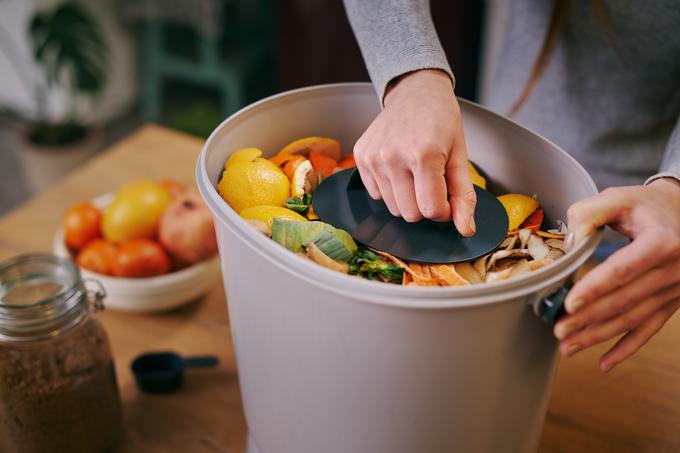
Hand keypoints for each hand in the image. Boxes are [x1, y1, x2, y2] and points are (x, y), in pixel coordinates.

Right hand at [353, 69, 476, 235]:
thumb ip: (464, 196)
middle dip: (425, 206)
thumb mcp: (460, 156)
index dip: (444, 210)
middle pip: (410, 214)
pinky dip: (390, 188)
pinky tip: (398, 167)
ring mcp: (373, 158)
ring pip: (393, 208)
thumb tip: (466, 230)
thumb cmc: (441, 121)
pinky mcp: (360, 157)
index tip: (447, 194)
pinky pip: (376, 194)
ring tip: (415, 172)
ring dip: (407, 198)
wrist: (415, 92)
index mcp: (424, 155)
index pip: (431, 210)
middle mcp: (393, 157)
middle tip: (432, 182)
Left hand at [555, 177, 679, 371]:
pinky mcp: (672, 302)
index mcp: (661, 242)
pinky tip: (604, 363)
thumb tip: (569, 241)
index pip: (623, 270)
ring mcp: (675, 290)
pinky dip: (627, 348)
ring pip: (633, 319)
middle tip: (558, 330)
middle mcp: (673, 270)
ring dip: (599, 336)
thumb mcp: (621, 198)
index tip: (569, 304)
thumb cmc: (649, 206)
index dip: (595, 288)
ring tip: (568, 346)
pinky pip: (649, 329)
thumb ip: (590, 212)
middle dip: (589, 319)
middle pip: (624, 300)